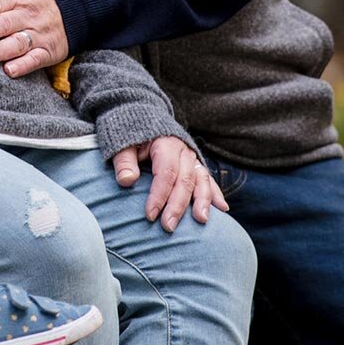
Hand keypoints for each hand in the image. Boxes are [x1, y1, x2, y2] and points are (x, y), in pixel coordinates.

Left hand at [109, 136, 227, 230]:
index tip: (150, 215)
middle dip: (178, 205)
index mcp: (165, 143)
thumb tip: (127, 180)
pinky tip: (221, 209)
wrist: (143, 118)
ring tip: (202, 220)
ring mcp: (192, 157)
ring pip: (201, 179)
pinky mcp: (196, 164)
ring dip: (203, 200)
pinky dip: (215, 193)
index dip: (159, 194)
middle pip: (185, 179)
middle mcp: (183, 150)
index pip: (165, 172)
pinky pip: (208, 179)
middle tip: (169, 226)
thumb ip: (123, 161)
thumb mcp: (121, 144)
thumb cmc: (131, 136)